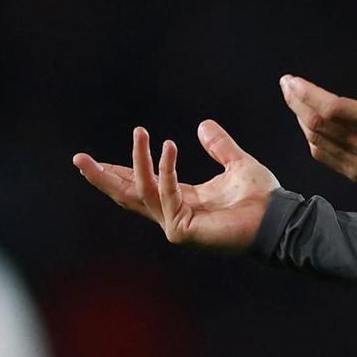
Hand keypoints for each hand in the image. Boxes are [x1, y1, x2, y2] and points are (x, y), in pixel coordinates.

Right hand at [73, 119, 279, 252]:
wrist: (279, 217)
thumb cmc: (262, 197)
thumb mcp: (237, 164)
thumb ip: (219, 147)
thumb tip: (202, 125)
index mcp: (182, 200)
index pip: (141, 186)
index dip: (119, 172)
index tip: (93, 159)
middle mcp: (173, 213)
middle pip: (128, 195)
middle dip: (102, 177)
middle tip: (78, 159)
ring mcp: (176, 225)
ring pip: (143, 192)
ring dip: (137, 162)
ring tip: (139, 132)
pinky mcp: (184, 231)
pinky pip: (168, 195)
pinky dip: (165, 171)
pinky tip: (167, 146)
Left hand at [280, 33, 356, 197]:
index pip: (332, 109)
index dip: (307, 94)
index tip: (291, 80)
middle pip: (317, 125)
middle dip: (296, 103)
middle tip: (286, 85)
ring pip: (317, 142)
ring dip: (302, 120)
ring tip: (296, 100)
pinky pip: (327, 158)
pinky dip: (314, 139)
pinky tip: (312, 126)